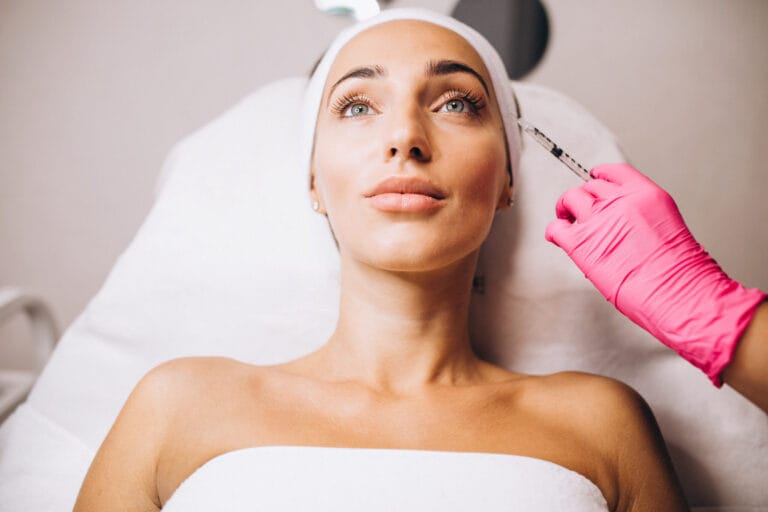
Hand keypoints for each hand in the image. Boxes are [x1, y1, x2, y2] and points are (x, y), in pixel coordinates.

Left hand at [545, 163, 764, 385]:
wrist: (677, 293)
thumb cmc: (676, 271)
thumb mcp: (665, 225)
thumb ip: (640, 214)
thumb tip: (619, 218)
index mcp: (646, 194)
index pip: (614, 172)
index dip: (600, 175)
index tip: (594, 178)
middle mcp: (620, 202)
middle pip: (590, 187)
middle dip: (585, 197)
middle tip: (581, 210)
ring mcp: (598, 221)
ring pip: (570, 200)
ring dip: (566, 208)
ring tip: (567, 219)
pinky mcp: (580, 243)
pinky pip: (556, 228)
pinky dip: (554, 231)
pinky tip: (558, 237)